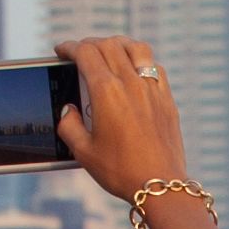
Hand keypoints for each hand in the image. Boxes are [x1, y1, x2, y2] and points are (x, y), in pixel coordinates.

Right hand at [59, 37, 188, 204]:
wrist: (160, 185)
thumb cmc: (120, 171)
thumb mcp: (83, 152)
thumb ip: (68, 125)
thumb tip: (68, 110)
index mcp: (106, 92)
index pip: (86, 53)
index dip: (69, 47)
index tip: (61, 50)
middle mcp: (131, 84)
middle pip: (108, 45)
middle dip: (89, 43)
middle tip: (79, 52)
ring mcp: (152, 89)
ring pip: (136, 48)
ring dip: (118, 43)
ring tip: (108, 49)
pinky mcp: (167, 99)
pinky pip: (155, 66)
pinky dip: (141, 59)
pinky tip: (134, 68)